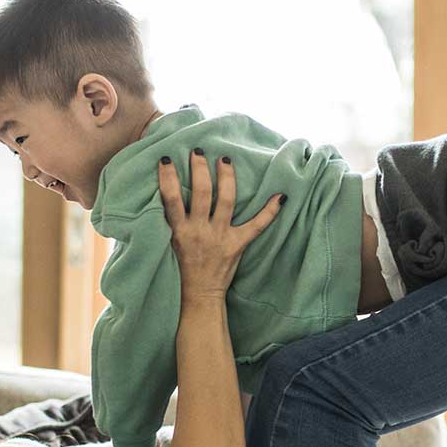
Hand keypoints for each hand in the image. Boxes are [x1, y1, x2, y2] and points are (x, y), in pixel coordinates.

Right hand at [157, 151, 283, 298]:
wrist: (199, 294)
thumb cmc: (183, 266)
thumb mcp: (171, 242)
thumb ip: (174, 219)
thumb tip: (170, 192)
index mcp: (180, 230)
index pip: (171, 199)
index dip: (168, 178)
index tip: (166, 160)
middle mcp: (200, 231)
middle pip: (201, 193)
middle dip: (199, 168)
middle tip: (198, 152)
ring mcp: (220, 237)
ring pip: (226, 200)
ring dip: (227, 177)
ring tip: (224, 160)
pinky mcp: (237, 245)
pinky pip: (257, 225)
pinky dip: (270, 211)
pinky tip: (281, 196)